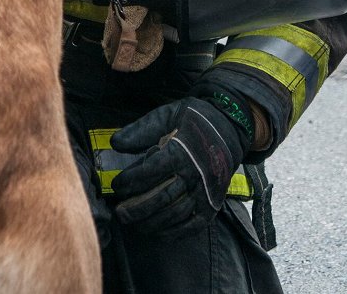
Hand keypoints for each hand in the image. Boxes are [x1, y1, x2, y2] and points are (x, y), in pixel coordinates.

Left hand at [110, 97, 249, 235]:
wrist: (231, 126)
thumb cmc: (195, 120)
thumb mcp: (169, 114)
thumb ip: (141, 128)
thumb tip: (115, 143)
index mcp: (183, 150)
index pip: (152, 171)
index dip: (132, 180)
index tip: (117, 185)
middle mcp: (196, 173)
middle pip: (162, 197)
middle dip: (137, 208)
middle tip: (119, 212)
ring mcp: (206, 191)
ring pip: (176, 214)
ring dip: (152, 222)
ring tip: (133, 224)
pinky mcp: (213, 203)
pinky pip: (194, 225)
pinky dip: (175, 233)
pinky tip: (158, 233)